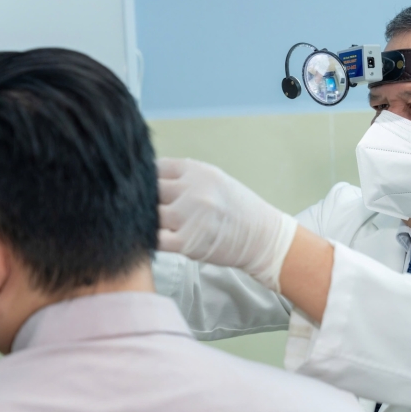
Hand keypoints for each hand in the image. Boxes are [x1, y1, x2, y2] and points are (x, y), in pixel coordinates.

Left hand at [157, 158, 297, 291]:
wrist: (263, 236)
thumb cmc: (238, 209)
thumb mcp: (215, 180)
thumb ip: (185, 177)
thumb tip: (150, 178)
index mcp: (197, 171)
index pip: (155, 168)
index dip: (148, 179)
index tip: (149, 190)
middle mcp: (192, 190)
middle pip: (149, 191)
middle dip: (147, 201)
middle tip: (153, 211)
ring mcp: (189, 216)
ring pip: (149, 215)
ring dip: (149, 222)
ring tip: (158, 227)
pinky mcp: (186, 243)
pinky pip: (154, 240)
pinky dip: (151, 241)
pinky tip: (158, 240)